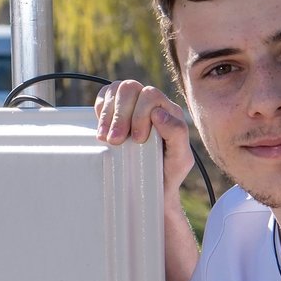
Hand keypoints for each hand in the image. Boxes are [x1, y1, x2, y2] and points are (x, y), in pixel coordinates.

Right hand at [95, 79, 193, 199]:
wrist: (148, 192)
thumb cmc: (165, 175)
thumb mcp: (180, 160)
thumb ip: (177, 134)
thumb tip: (158, 113)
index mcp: (168, 112)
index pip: (150, 94)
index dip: (140, 113)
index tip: (138, 140)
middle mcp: (150, 104)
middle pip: (129, 88)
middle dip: (120, 114)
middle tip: (116, 141)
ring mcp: (130, 107)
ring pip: (115, 88)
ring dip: (107, 113)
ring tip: (105, 138)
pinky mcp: (114, 113)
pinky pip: (103, 96)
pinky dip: (100, 109)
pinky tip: (102, 130)